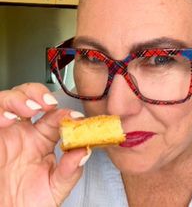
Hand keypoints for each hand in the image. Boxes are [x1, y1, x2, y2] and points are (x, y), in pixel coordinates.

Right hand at [0, 83, 88, 206]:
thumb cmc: (28, 203)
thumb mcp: (54, 189)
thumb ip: (70, 171)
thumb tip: (84, 152)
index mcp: (42, 141)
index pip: (55, 117)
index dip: (65, 113)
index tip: (74, 117)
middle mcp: (25, 132)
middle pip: (32, 98)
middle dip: (40, 94)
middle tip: (49, 104)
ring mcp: (7, 132)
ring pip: (10, 100)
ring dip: (22, 98)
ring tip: (32, 109)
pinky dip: (0, 110)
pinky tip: (9, 119)